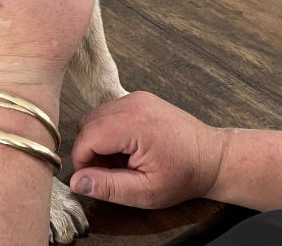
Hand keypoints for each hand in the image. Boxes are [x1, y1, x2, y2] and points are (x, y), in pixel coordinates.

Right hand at [70, 92, 227, 208]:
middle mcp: (131, 104)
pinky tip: (127, 148)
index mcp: (133, 124)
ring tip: (121, 160)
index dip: (81, 161)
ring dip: (98, 140)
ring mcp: (134, 98)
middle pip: (86, 124)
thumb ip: (108, 187)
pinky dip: (109, 131)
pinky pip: (108, 112)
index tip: (92, 179)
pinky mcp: (137, 98)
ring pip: (95, 117)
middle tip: (110, 171)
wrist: (213, 157)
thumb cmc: (184, 176)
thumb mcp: (146, 192)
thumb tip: (76, 182)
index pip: (86, 137)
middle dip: (90, 150)